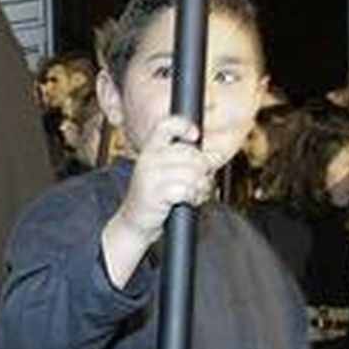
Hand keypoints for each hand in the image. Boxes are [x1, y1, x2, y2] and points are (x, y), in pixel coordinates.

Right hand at [118, 116, 214, 238]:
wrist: (134, 223)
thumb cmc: (154, 198)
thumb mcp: (164, 172)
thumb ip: (185, 160)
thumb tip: (214, 155)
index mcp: (150, 149)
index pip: (167, 125)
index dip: (185, 126)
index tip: (195, 136)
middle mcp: (148, 158)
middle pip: (191, 153)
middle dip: (203, 171)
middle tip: (199, 182)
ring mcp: (150, 175)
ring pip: (193, 173)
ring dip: (201, 187)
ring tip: (194, 193)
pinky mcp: (155, 193)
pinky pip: (187, 189)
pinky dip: (194, 197)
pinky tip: (189, 201)